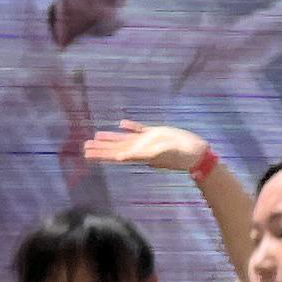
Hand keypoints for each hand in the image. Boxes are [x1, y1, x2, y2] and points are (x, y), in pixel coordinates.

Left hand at [84, 120, 219, 176]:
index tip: (86, 154)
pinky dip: (129, 127)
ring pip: (124, 139)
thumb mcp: (158, 155)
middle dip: (100, 148)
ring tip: (96, 136)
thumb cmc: (179, 156)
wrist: (195, 153)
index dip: (100, 154)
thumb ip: (139, 155)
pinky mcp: (156, 133)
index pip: (113, 155)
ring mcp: (147, 141)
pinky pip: (138, 129)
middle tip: (85, 146)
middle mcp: (139, 149)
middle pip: (115, 148)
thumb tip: (120, 158)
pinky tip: (121, 124)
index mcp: (137, 154)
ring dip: (110, 138)